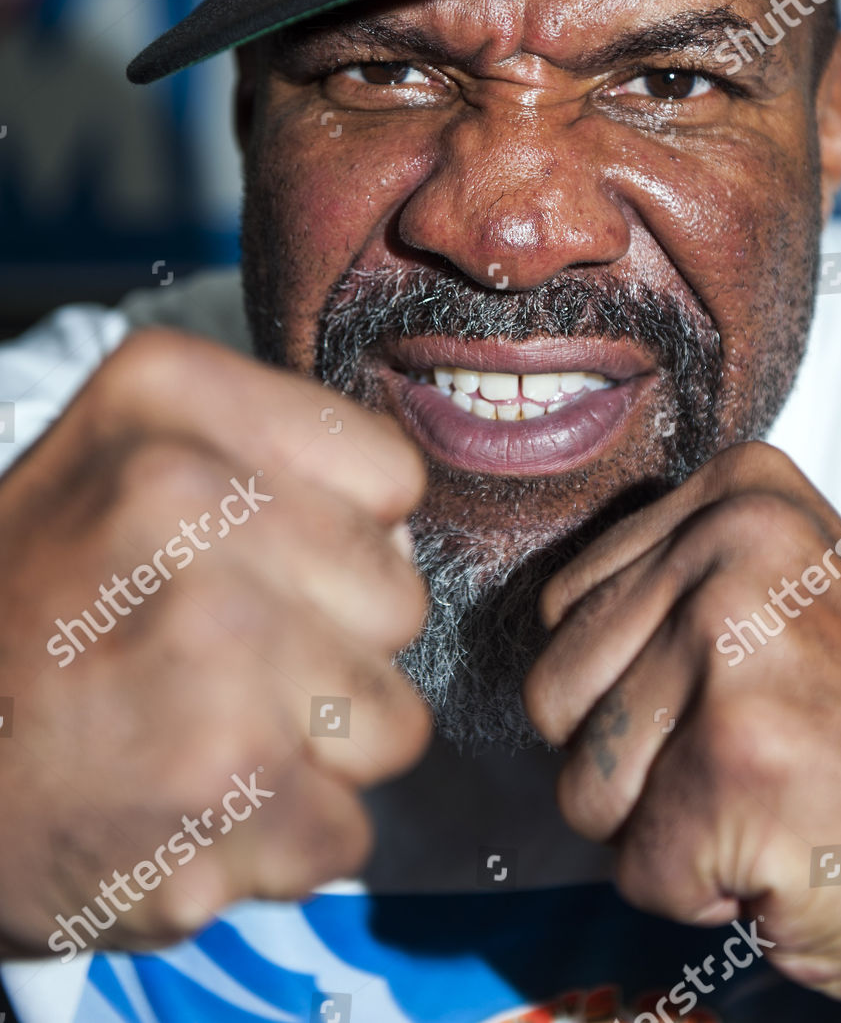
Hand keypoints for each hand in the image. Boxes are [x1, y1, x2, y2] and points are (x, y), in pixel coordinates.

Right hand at [0, 329, 429, 958]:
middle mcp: (183, 506)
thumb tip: (401, 533)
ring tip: (203, 734)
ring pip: (390, 722)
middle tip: (216, 662)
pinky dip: (276, 842)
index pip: (389, 473)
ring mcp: (205, 655)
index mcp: (167, 401)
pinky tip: (188, 810)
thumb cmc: (30, 606)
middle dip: (330, 646)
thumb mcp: (117, 452)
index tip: (261, 560)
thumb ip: (265, 450)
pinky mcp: (213, 793)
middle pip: (399, 601)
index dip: (341, 530)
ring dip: (313, 751)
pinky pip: (347, 831)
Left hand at [524, 441, 840, 1004]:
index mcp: (740, 493)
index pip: (566, 610)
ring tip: (771, 800)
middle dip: (631, 765)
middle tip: (747, 761)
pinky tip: (789, 850)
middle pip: (556, 694)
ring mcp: (733, 648)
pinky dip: (701, 891)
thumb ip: (680, 582)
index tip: (734, 698)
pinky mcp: (736, 761)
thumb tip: (558, 618)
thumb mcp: (797, 596)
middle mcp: (730, 546)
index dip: (633, 690)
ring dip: (665, 829)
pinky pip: (637, 868)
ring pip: (583, 786)